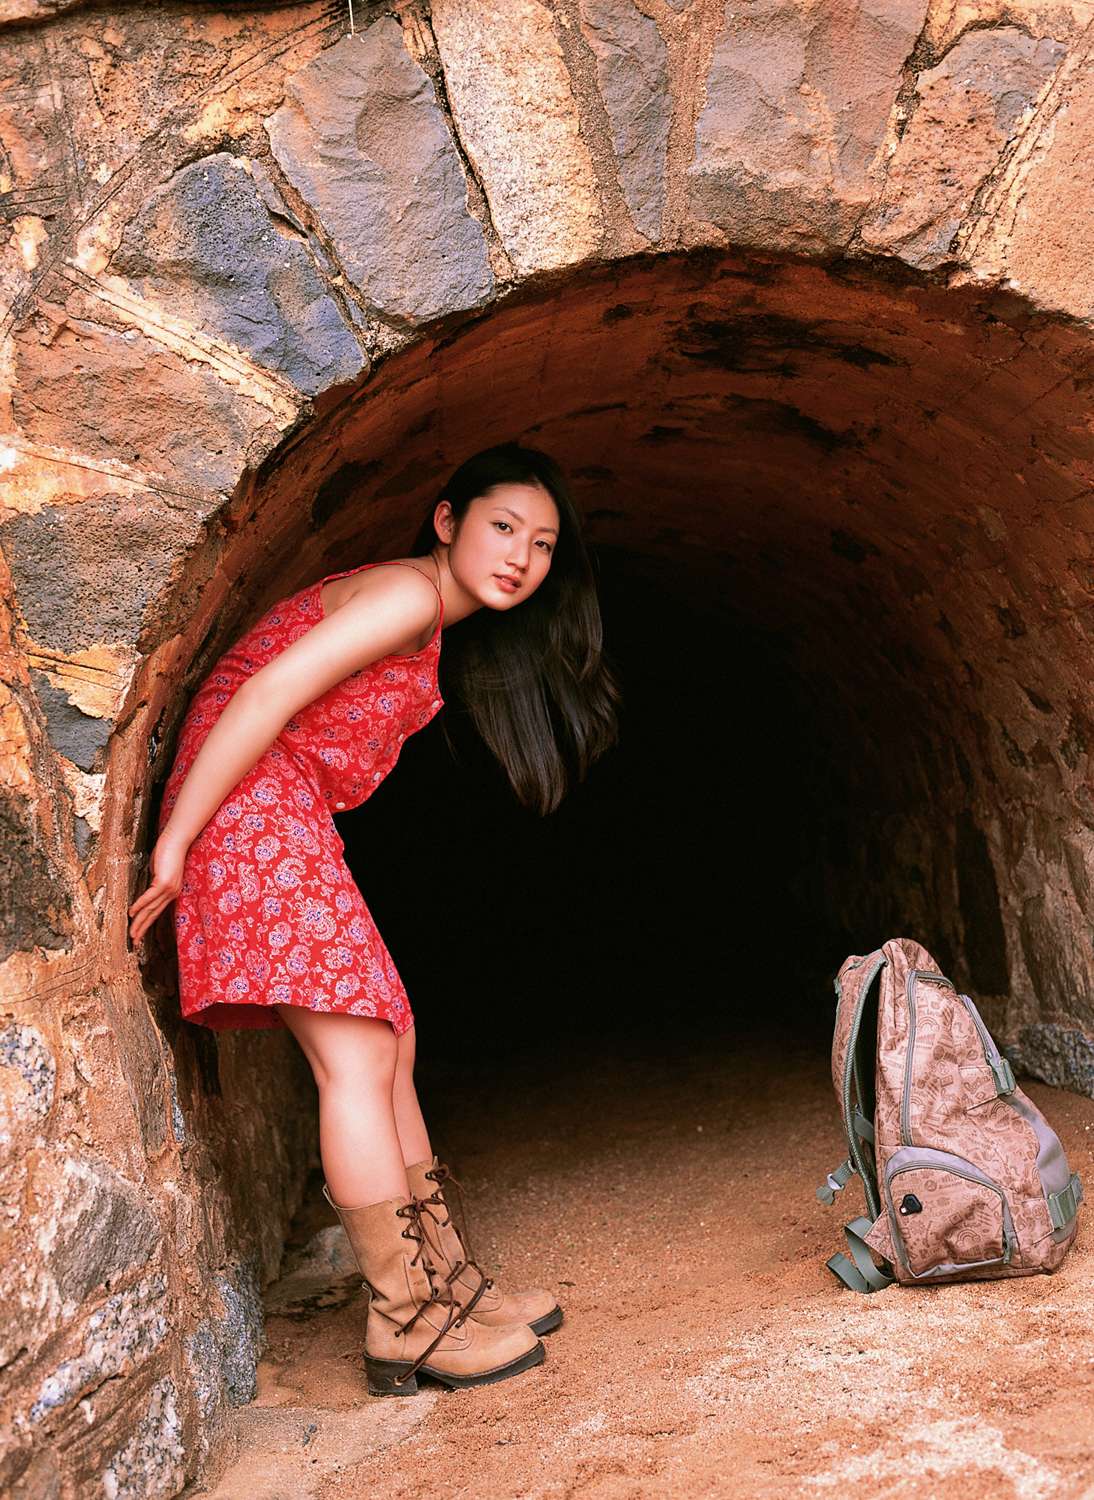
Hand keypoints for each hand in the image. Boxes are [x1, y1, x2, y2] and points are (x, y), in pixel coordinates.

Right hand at [128, 832, 188, 947]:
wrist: (177, 839)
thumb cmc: (167, 852)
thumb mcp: (158, 870)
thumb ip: (153, 882)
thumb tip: (145, 889)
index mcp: (172, 891)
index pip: (157, 911)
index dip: (147, 922)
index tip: (138, 932)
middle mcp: (172, 893)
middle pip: (154, 914)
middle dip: (143, 928)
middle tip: (134, 941)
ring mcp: (169, 888)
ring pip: (151, 908)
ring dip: (140, 922)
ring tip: (131, 933)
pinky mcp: (164, 882)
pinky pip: (149, 897)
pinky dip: (140, 905)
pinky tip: (131, 913)